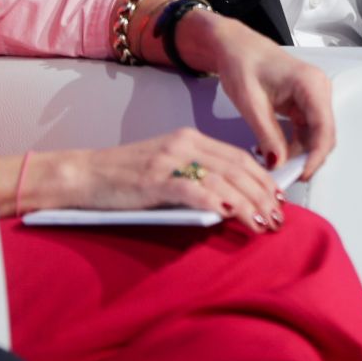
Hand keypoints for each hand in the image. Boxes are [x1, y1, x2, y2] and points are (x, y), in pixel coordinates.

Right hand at [10, 128, 284, 231]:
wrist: (83, 174)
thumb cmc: (122, 177)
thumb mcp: (165, 168)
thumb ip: (194, 176)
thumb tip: (227, 201)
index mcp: (189, 138)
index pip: (237, 156)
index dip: (262, 177)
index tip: (278, 197)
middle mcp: (184, 144)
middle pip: (237, 167)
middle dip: (262, 193)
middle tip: (278, 216)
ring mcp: (169, 160)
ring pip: (222, 178)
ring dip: (248, 203)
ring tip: (263, 222)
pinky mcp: (155, 179)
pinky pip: (193, 189)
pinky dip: (216, 201)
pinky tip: (231, 215)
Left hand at [183, 11, 335, 181]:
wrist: (232, 46)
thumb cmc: (241, 61)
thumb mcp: (250, 103)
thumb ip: (267, 135)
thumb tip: (279, 163)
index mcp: (310, 83)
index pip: (324, 129)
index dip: (315, 157)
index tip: (300, 174)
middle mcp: (317, 89)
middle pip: (324, 135)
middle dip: (307, 158)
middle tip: (284, 176)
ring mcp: (312, 97)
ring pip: (315, 136)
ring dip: (298, 154)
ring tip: (274, 165)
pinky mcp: (303, 103)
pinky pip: (304, 131)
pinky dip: (292, 145)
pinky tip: (274, 152)